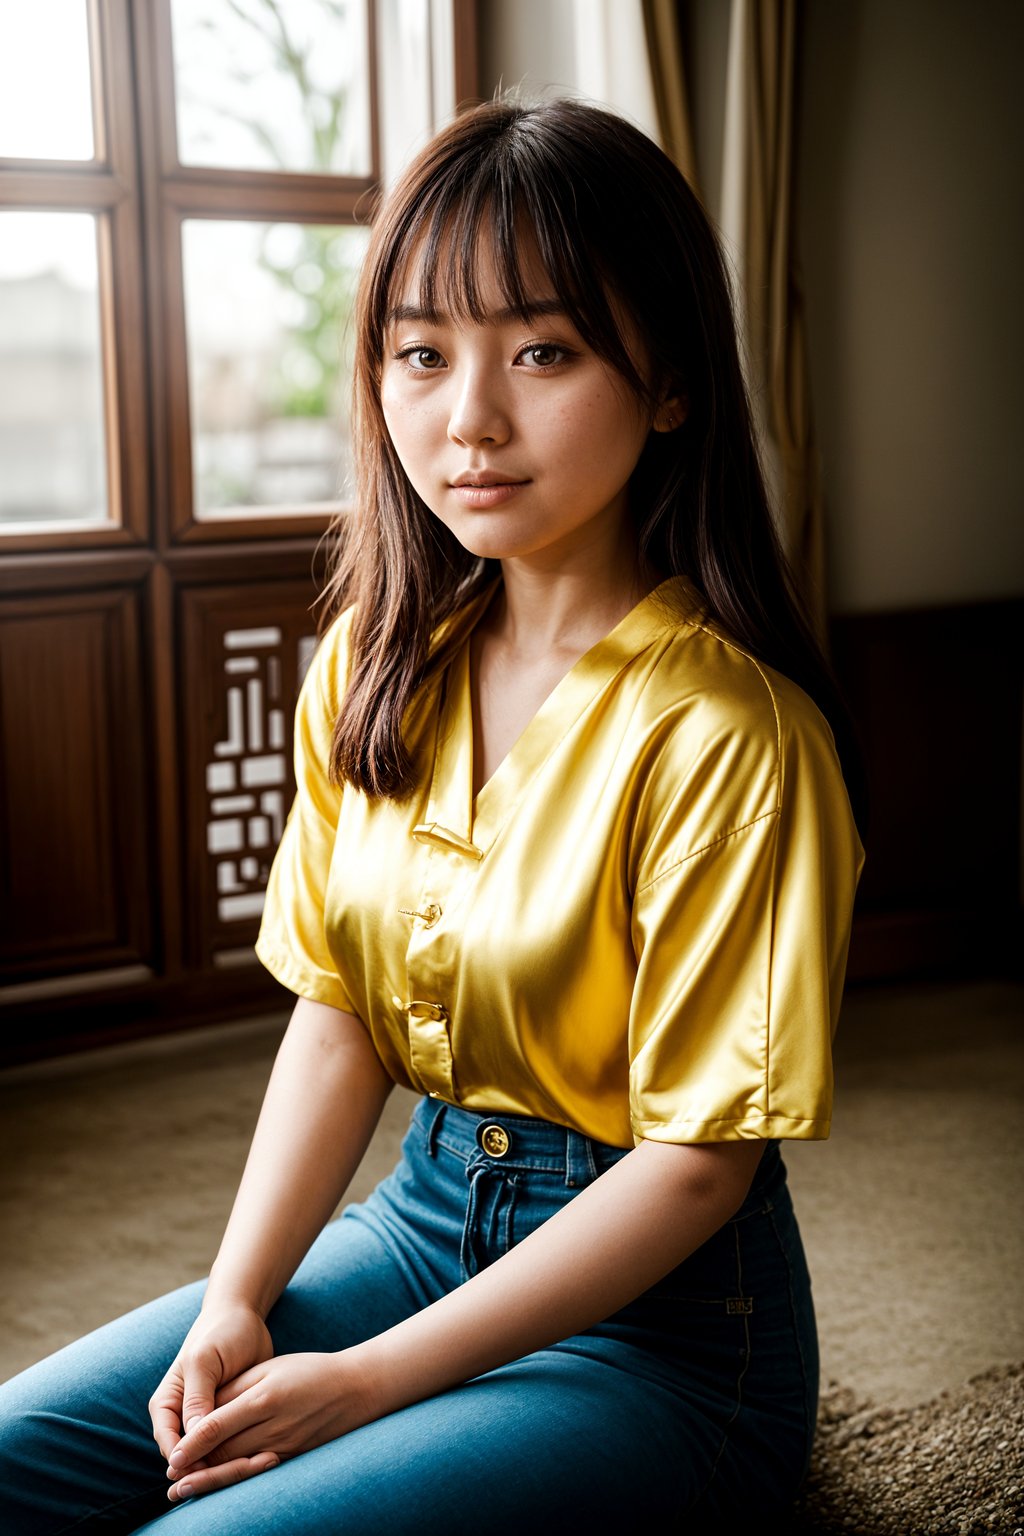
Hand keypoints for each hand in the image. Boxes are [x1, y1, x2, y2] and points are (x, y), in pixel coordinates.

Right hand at [148, 1301, 273, 1466]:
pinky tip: (267, 1455)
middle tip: (243, 1470)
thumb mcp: (205, 1360)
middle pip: (190, 1457)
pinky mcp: (228, 1420)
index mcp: (166, 1405)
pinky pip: (232, 1446)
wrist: (243, 1317)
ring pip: (212, 1456)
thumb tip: (191, 1440)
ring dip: (232, 1464)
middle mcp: (182, 1419)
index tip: (211, 1471)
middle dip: (213, 1469)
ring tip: (259, 1463)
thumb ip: (197, 1398)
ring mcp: (205, 1422)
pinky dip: (246, 1452)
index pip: (170, 1446)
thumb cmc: (220, 1334)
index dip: (187, 1463)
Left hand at [165, 1350, 375, 1502]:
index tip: (172, 1458)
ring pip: (240, 1467)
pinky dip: (236, 1479)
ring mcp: (285, 1446)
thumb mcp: (270, 1368)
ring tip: (185, 1490)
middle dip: (196, 1469)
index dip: (192, 1444)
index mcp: (264, 1398)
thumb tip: (203, 1410)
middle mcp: (274, 1427)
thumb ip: (236, 1387)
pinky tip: (221, 1484)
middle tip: (170, 1482)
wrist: (355, 1388)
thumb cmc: (308, 1371)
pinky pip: (259, 1472)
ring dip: (211, 1480)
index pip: (218, 1425)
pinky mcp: (293, 1456)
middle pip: (226, 1453)